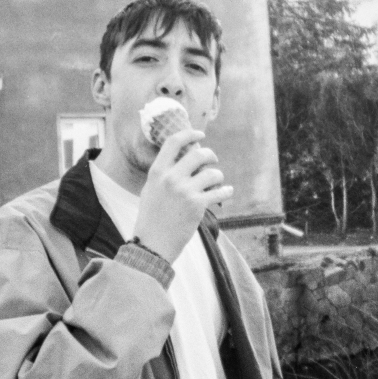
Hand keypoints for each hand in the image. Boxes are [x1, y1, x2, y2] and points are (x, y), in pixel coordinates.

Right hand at [133, 129, 233, 262]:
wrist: (152, 245)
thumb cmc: (151, 218)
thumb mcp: (150, 190)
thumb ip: (164, 174)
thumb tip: (182, 159)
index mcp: (157, 172)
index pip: (174, 142)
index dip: (189, 134)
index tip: (200, 134)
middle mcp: (171, 178)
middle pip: (198, 153)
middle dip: (210, 155)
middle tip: (213, 160)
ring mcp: (185, 191)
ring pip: (212, 173)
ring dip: (218, 176)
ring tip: (216, 183)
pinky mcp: (198, 205)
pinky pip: (219, 191)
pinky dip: (226, 191)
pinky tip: (227, 192)